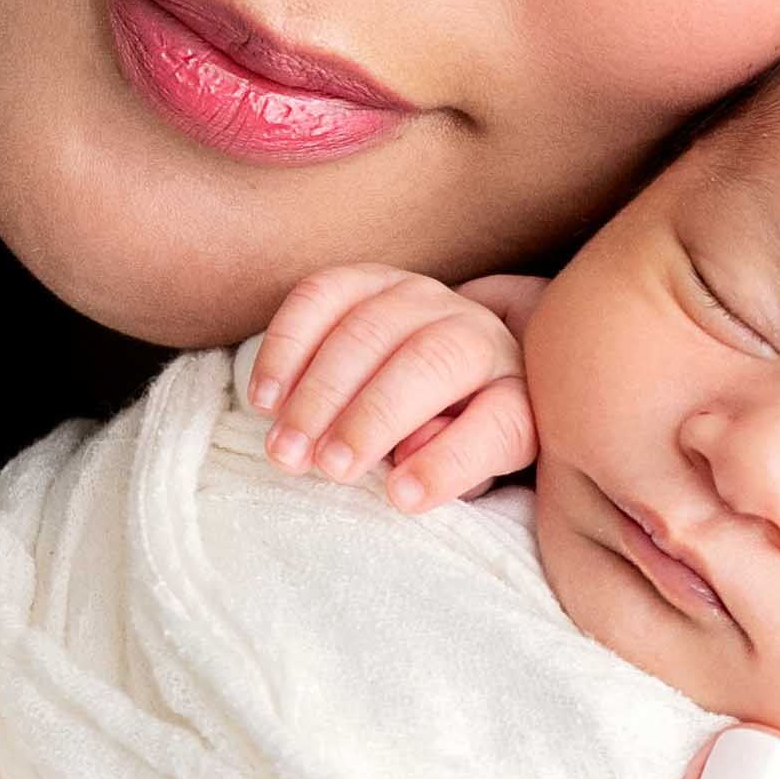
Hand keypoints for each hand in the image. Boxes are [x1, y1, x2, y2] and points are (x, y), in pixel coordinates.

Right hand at [244, 263, 547, 511]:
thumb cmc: (454, 434)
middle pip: (431, 362)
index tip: (401, 499)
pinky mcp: (369, 279)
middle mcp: (477, 332)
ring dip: (318, 392)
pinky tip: (264, 399)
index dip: (450, 462)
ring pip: (369, 328)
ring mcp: (421, 297)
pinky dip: (286, 347)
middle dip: (371, 419)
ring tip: (286, 449)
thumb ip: (449, 466)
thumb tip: (405, 464)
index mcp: (515, 391)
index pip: (499, 423)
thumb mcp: (468, 468)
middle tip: (326, 469)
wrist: (453, 364)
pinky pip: (321, 296)